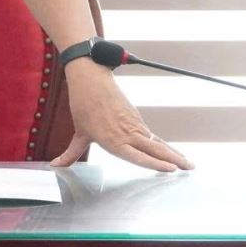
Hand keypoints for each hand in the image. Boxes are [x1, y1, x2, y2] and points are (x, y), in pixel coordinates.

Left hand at [51, 61, 194, 171]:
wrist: (91, 77)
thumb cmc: (83, 104)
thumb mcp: (79, 132)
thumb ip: (71, 153)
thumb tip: (56, 165)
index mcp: (113, 139)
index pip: (137, 156)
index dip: (154, 163)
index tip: (170, 169)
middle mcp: (127, 133)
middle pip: (155, 148)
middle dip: (173, 159)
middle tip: (189, 168)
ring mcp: (134, 125)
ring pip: (157, 142)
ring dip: (172, 153)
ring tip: (187, 163)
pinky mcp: (136, 118)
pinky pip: (152, 135)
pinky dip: (163, 145)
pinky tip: (172, 153)